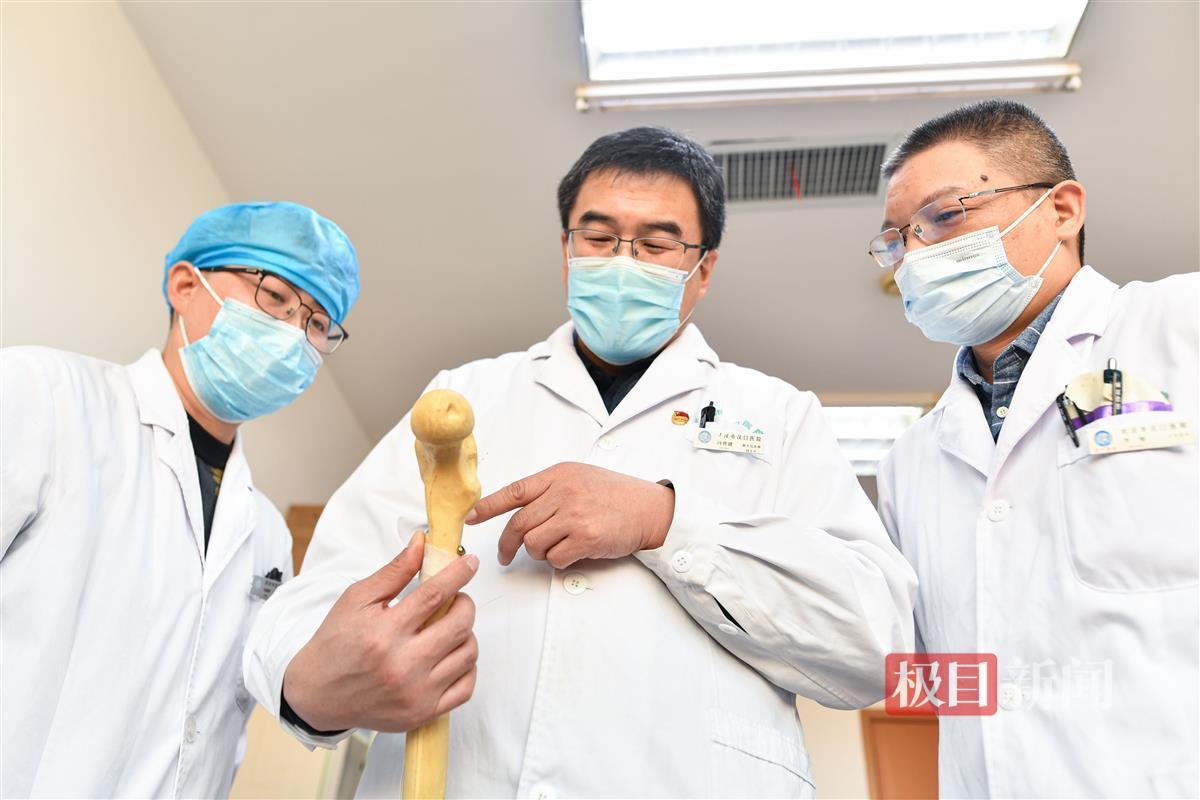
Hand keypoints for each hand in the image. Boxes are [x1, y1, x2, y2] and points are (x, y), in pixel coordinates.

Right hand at [282, 532, 479, 732]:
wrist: (318, 694)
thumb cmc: (336, 643)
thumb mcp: (357, 599)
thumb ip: (394, 571)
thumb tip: (423, 543)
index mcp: (384, 632)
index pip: (435, 595)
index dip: (457, 574)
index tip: (470, 563)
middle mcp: (402, 665)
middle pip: (459, 624)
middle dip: (465, 604)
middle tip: (455, 599)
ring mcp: (415, 693)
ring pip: (468, 654)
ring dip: (466, 633)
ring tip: (448, 627)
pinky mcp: (422, 713)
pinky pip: (466, 686)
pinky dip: (467, 666)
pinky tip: (451, 654)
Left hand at [466, 462, 674, 568]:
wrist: (650, 508)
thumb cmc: (616, 495)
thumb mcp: (580, 478)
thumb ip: (551, 490)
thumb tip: (520, 513)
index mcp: (559, 475)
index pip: (514, 491)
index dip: (488, 506)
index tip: (471, 518)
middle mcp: (564, 492)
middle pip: (518, 524)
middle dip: (506, 544)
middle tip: (504, 556)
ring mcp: (574, 515)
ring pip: (533, 544)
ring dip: (537, 554)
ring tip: (553, 550)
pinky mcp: (585, 537)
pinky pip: (554, 558)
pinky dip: (557, 562)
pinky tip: (571, 553)